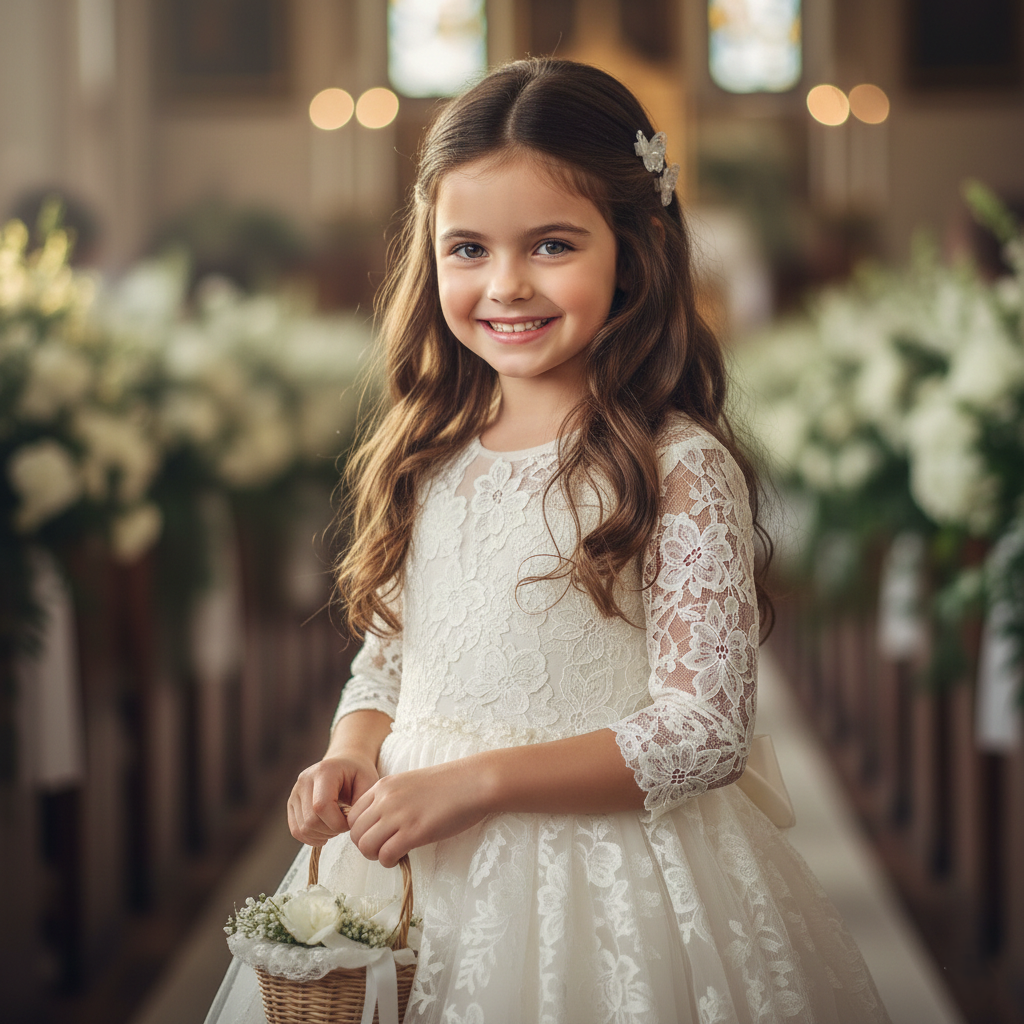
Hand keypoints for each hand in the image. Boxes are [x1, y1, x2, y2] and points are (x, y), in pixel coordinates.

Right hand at [287, 754, 379, 846]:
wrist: (345, 764)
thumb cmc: (358, 774)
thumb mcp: (368, 782)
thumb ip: (361, 803)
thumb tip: (349, 824)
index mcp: (324, 771)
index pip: (321, 806)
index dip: (337, 823)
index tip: (351, 822)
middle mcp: (305, 780)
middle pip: (310, 820)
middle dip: (331, 830)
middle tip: (345, 824)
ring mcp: (295, 792)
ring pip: (302, 829)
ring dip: (322, 835)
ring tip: (337, 826)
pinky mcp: (292, 803)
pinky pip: (296, 831)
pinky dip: (312, 837)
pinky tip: (326, 832)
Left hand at [347, 761, 492, 867]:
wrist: (473, 782)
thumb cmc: (448, 784)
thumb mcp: (411, 783)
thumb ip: (392, 798)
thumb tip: (382, 822)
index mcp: (384, 786)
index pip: (352, 816)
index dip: (362, 831)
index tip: (378, 836)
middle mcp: (386, 799)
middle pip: (356, 833)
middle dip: (367, 846)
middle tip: (385, 848)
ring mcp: (399, 815)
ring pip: (366, 846)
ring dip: (376, 855)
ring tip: (392, 853)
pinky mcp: (414, 831)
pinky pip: (386, 855)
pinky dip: (390, 861)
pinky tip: (402, 856)